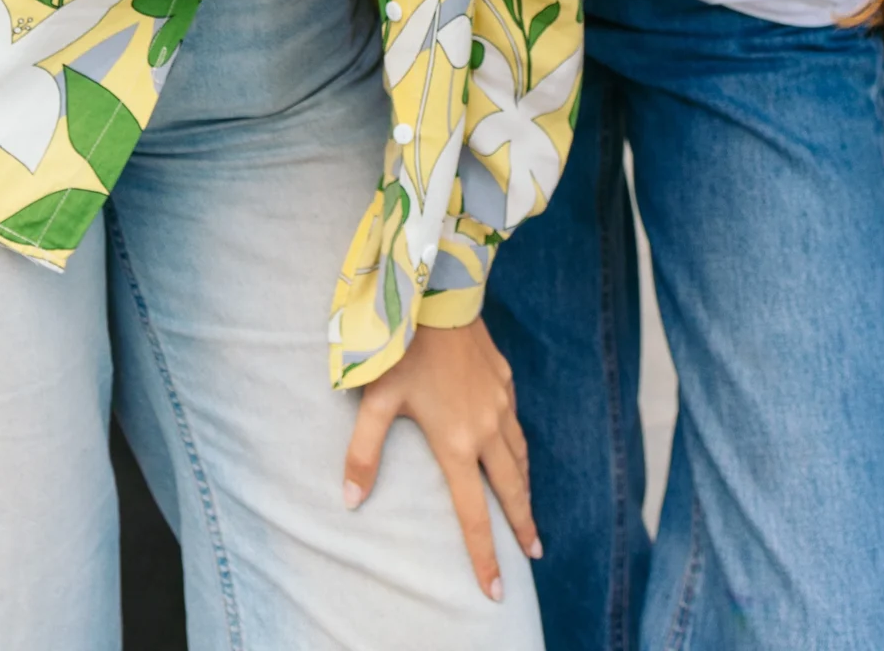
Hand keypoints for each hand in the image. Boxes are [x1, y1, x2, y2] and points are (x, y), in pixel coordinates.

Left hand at [343, 320, 538, 601]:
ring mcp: (501, 402)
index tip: (496, 589)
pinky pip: (516, 424)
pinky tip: (514, 449)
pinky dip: (520, 448)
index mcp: (456, 443)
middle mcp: (486, 428)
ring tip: (528, 510)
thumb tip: (349, 501)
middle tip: (533, 553)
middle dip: (522, 525)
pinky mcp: (505, 379)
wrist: (438, 294)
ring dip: (524, 487)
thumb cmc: (403, 348)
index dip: (485, 554)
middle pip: (510, 489)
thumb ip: (362, 452)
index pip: (473, 513)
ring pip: (520, 456)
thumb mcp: (375, 400)